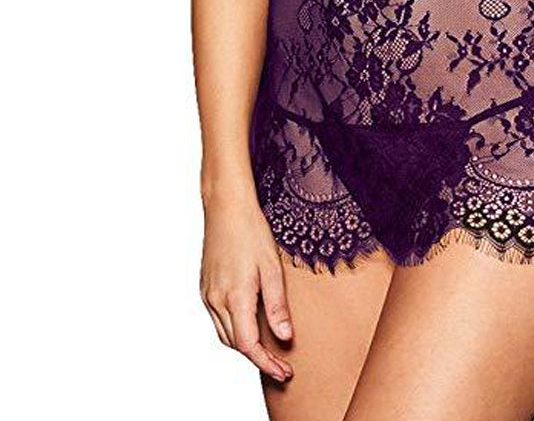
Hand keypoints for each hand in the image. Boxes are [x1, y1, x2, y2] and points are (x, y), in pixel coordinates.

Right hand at [200, 191, 293, 381]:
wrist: (226, 207)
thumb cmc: (251, 231)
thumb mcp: (272, 268)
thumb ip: (276, 306)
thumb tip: (284, 337)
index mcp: (234, 296)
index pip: (248, 345)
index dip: (266, 363)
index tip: (283, 371)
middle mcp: (215, 299)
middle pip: (235, 343)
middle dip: (257, 358)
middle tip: (281, 365)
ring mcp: (207, 294)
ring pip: (224, 333)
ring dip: (244, 346)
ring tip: (268, 350)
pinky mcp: (205, 287)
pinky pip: (218, 319)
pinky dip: (234, 329)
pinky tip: (249, 325)